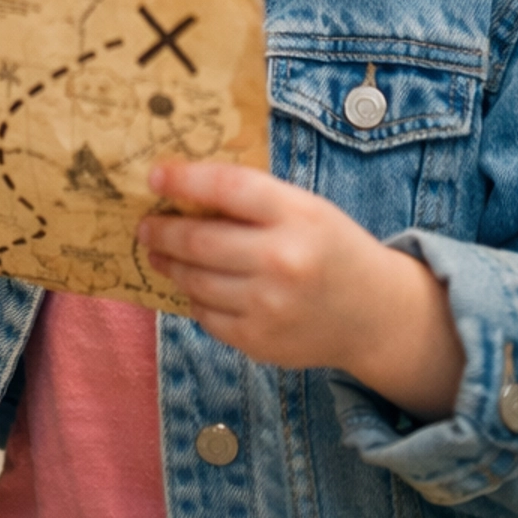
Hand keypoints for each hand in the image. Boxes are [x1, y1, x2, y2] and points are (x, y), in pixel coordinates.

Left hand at [139, 161, 463, 418]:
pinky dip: (195, 298)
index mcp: (296, 215)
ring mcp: (269, 306)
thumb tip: (182, 191)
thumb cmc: (331, 247)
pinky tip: (194, 286)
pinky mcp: (260, 341)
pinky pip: (207, 316)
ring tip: (160, 253)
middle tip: (144, 226)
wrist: (373, 313)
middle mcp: (281, 260)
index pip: (227, 188)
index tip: (154, 176)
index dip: (184, 180)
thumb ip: (252, 199)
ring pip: (196, 281)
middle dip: (162, 231)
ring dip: (171, 265)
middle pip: (200, 241)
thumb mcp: (305, 208)